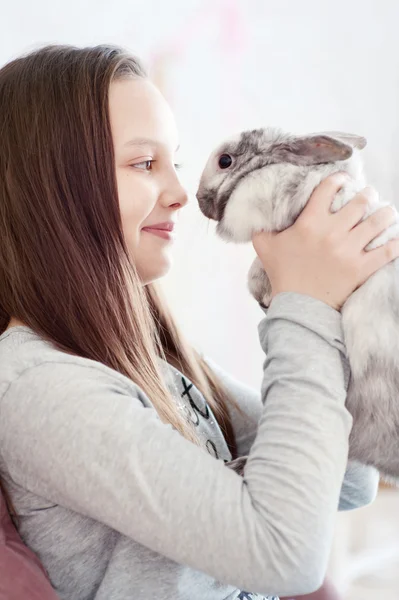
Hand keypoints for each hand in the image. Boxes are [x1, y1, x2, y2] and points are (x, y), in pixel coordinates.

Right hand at [252, 173, 398, 310]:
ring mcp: (348, 250)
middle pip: (360, 202)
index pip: (328, 189)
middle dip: (367, 195)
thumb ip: (262, 227)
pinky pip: (386, 251)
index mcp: (310, 223)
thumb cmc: (282, 274)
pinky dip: (394, 243)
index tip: (343, 180)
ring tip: (387, 212)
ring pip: (377, 222)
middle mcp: (332, 232)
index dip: (339, 179)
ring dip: (385, 213)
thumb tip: (260, 213)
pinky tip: (396, 237)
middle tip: (368, 195)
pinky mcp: (361, 268)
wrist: (298, 305)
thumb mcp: (265, 247)